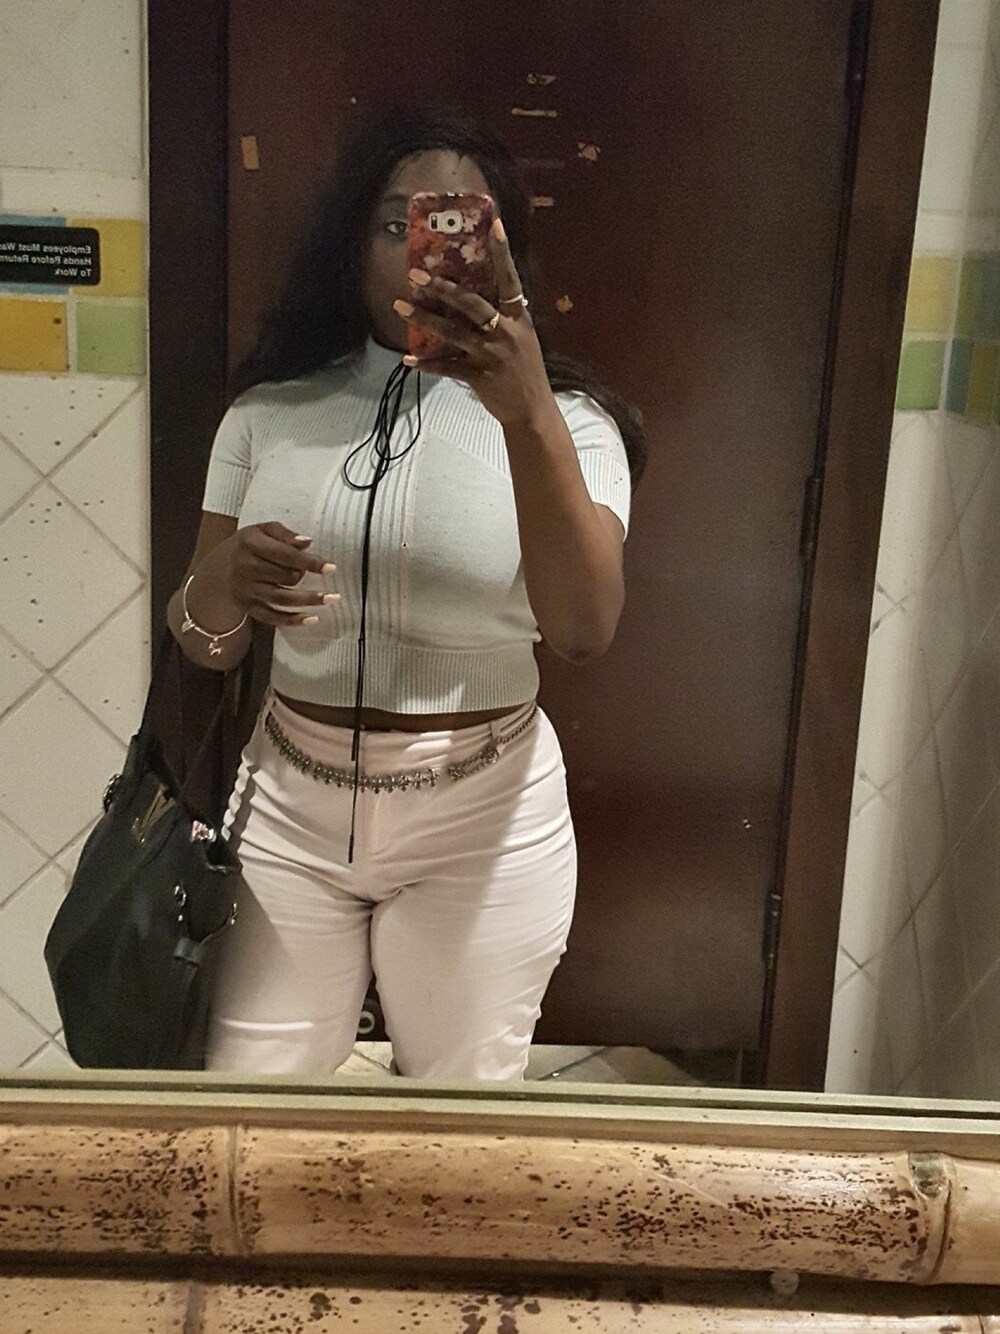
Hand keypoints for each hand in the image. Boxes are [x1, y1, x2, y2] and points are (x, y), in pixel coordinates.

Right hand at [204, 522, 337, 628]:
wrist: (218, 569)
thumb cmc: (249, 545)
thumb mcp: (262, 530)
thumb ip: (285, 535)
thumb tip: (307, 543)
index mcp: (251, 544)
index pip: (285, 555)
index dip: (310, 562)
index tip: (331, 568)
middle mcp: (246, 568)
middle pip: (286, 577)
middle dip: (303, 574)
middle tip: (306, 570)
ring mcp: (246, 590)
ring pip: (282, 598)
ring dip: (309, 600)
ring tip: (332, 598)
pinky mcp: (247, 606)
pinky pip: (272, 617)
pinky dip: (292, 620)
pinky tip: (312, 619)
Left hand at [394, 219, 553, 429]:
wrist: (533, 410)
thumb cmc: (526, 371)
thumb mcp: (524, 338)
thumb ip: (503, 317)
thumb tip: (474, 296)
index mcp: (518, 318)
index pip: (511, 279)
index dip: (502, 253)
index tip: (494, 224)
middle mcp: (505, 332)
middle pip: (471, 303)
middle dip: (442, 288)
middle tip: (416, 274)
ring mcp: (491, 355)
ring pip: (452, 333)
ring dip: (424, 319)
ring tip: (401, 306)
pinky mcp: (479, 376)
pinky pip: (448, 367)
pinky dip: (427, 364)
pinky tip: (408, 360)